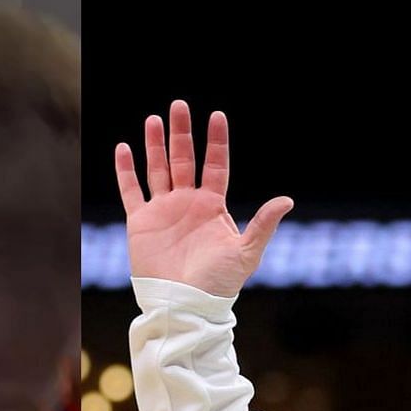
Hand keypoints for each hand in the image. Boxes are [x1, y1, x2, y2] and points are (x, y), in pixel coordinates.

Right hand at [116, 100, 292, 297]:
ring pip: (157, 169)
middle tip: (179, 105)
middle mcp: (187, 203)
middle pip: (183, 159)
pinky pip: (131, 191)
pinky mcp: (140, 223)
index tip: (217, 116)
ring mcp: (163, 211)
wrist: (184, 305)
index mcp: (212, 206)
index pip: (215, 165)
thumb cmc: (218, 284)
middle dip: (181, 133)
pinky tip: (123, 148)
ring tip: (154, 119)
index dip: (216, 141)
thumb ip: (264, 225)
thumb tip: (287, 200)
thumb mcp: (246, 253)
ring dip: (155, 144)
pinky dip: (126, 171)